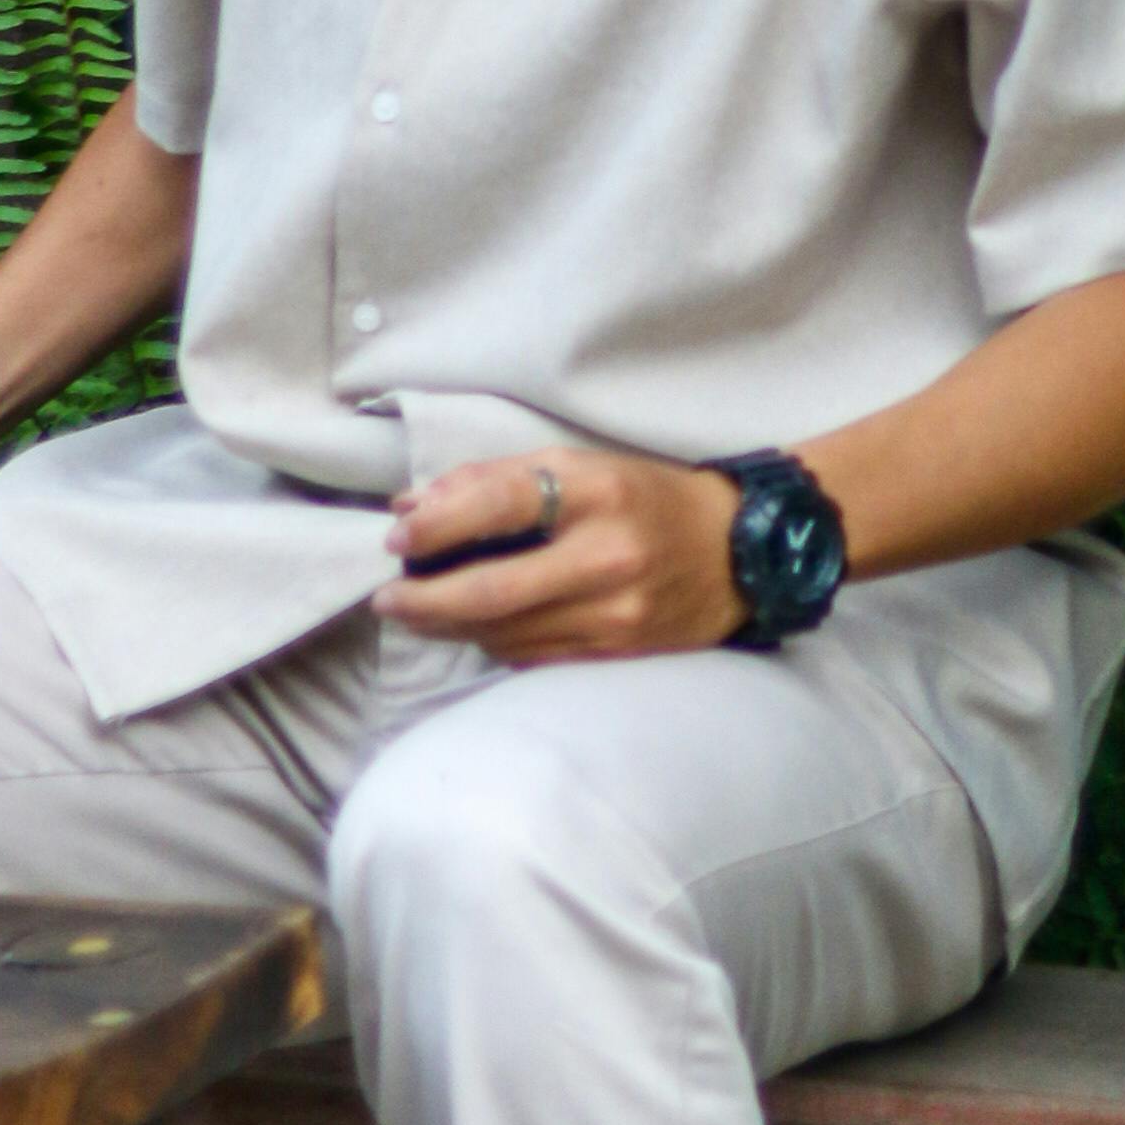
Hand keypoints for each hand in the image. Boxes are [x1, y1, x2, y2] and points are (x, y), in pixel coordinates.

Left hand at [383, 448, 743, 665]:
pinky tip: (476, 628)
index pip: (500, 503)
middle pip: (491, 590)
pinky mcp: (616, 654)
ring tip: (424, 610)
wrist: (737, 554)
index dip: (438, 524)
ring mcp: (613, 614)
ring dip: (452, 625)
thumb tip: (411, 507)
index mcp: (595, 492)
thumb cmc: (646, 499)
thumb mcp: (580, 467)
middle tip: (387, 599)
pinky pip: (530, 656)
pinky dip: (493, 642)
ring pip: (504, 633)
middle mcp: (605, 556)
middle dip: (425, 599)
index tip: (398, 538)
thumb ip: (496, 482)